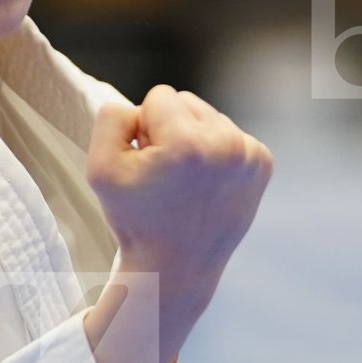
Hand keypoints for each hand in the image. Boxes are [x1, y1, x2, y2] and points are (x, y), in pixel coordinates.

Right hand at [86, 86, 273, 291]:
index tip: (146, 163)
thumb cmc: (135, 219)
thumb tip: (139, 107)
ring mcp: (249, 155)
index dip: (143, 127)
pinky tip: (205, 184)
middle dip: (170, 128)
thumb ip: (111, 118)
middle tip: (164, 173)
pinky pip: (230, 134)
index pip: (159, 95)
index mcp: (187, 143)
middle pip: (187, 100)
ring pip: (209, 116)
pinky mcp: (262, 164)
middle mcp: (226, 144)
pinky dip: (215, 152)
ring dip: (193, 138)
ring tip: (184, 180)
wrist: (175, 267)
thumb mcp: (99, 167)